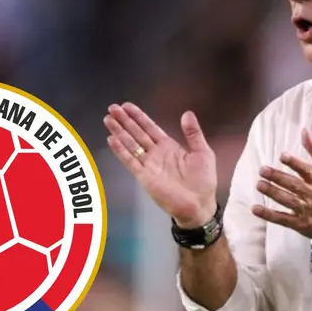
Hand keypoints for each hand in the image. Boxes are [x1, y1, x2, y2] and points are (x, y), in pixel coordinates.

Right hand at [104, 103, 217, 226]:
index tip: (127, 106)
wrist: (199, 204)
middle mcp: (156, 153)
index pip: (150, 128)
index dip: (138, 117)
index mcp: (169, 146)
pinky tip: (112, 139)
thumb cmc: (203, 180)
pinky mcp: (144, 177)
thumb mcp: (203, 153)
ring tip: (108, 119)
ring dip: (119, 132)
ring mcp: (149, 165)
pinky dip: (121, 151)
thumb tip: (187, 113)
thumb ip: (193, 133)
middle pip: (137, 133)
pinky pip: (130, 161)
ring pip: (131, 144)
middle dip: (124, 121)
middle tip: (112, 108)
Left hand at [252, 128, 311, 241]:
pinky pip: (282, 219)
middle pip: (294, 185)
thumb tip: (304, 131)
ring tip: (259, 185)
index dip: (294, 163)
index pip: (307, 170)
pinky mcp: (299, 223)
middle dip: (278, 177)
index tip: (282, 156)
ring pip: (287, 201)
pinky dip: (269, 215)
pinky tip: (255, 209)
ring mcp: (305, 210)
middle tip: (262, 170)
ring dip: (272, 193)